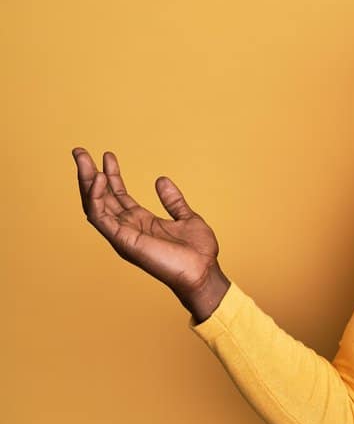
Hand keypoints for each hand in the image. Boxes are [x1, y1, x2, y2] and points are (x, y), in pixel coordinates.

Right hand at [73, 148, 229, 320]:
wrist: (203, 272)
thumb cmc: (197, 252)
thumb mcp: (187, 217)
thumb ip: (172, 200)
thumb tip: (161, 179)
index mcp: (141, 221)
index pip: (118, 195)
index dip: (112, 175)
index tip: (107, 155)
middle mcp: (128, 227)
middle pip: (101, 197)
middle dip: (89, 174)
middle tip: (79, 151)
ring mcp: (123, 234)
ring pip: (95, 204)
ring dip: (86, 181)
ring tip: (82, 158)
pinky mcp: (123, 240)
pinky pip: (101, 217)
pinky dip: (96, 197)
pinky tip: (100, 178)